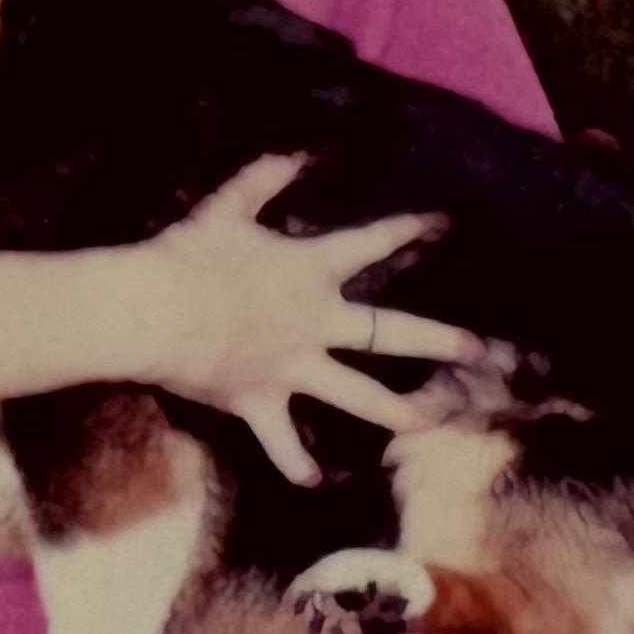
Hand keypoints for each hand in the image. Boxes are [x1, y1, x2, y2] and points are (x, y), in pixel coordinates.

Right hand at [127, 153, 483, 485]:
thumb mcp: (228, 208)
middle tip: (477, 348)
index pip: (370, 245)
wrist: (157, 311)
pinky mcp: (261, 401)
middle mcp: (315, 324)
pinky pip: (282, 441)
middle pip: (389, 332)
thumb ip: (264, 179)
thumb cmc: (191, 256)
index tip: (441, 223)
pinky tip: (313, 480)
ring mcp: (293, 368)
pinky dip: (294, 461)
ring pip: (357, 396)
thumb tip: (296, 152)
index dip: (407, 230)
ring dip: (395, 411)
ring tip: (428, 422)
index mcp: (310, 273)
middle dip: (437, 339)